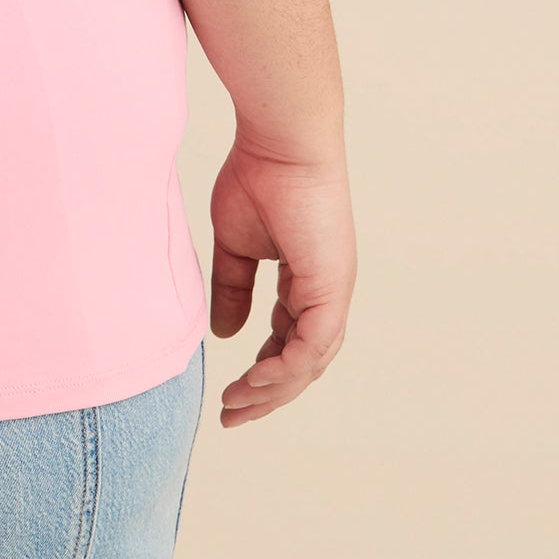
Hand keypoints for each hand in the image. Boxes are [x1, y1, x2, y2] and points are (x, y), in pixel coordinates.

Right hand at [208, 134, 355, 426]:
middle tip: (230, 416)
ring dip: (272, 390)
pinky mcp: (330, 288)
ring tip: (237, 405)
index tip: (231, 392)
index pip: (288, 340)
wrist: (280, 142)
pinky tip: (255, 381)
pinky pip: (311, 345)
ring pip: (308, 362)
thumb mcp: (235, 244)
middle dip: (266, 394)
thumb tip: (226, 333)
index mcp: (306, 281)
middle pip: (301, 362)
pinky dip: (285, 368)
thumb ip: (232, 288)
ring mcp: (332, 293)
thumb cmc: (258, 177)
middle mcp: (325, 294)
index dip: (261, 370)